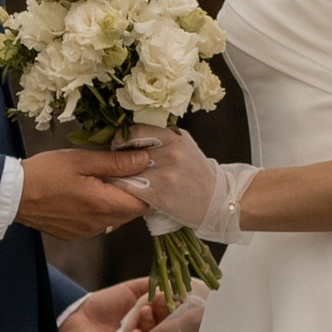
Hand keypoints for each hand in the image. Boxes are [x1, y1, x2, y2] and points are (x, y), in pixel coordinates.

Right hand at [17, 148, 151, 239]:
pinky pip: (96, 224)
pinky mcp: (73, 234)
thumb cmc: (46, 172)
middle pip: (130, 213)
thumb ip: (115, 162)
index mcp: (103, 205)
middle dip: (131, 194)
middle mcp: (98, 224)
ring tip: (100, 181)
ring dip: (114, 202)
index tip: (139, 171)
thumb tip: (144, 161)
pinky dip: (97, 211)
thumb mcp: (81, 160)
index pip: (142, 205)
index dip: (146, 188)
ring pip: (113, 219)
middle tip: (119, 172)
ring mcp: (85, 232)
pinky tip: (84, 194)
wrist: (11, 194)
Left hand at [57, 277, 208, 331]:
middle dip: (162, 321)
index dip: (174, 314)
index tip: (177, 299)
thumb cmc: (105, 303)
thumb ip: (152, 286)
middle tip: (160, 305)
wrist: (74, 314)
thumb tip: (175, 282)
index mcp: (150, 330)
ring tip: (145, 313)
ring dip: (148, 330)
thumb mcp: (132, 290)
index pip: (169, 325)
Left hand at [116, 127, 252, 242]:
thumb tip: (127, 135)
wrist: (218, 200)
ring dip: (117, 175)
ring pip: (125, 171)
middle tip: (114, 164)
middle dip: (117, 158)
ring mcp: (165, 174)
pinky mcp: (160, 195)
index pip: (136, 130)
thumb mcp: (183, 145)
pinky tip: (123, 191)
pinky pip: (129, 188)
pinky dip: (122, 189)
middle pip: (128, 151)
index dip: (122, 138)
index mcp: (175, 136)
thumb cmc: (196, 172)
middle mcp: (171, 152)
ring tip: (117, 178)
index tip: (119, 146)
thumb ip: (159, 138)